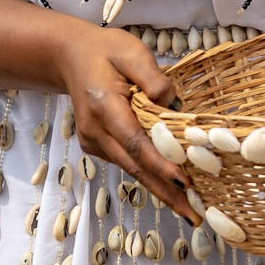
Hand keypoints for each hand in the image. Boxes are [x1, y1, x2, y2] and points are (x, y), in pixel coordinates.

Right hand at [59, 25, 197, 222]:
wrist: (69, 56)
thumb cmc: (105, 50)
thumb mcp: (131, 51)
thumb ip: (153, 77)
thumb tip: (173, 106)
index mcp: (104, 106)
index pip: (135, 142)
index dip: (160, 164)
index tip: (185, 182)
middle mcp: (95, 131)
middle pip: (135, 166)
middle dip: (166, 191)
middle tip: (195, 214)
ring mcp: (93, 141)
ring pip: (131, 169)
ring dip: (160, 188)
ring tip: (189, 208)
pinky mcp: (96, 145)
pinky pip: (126, 162)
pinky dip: (148, 174)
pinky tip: (169, 185)